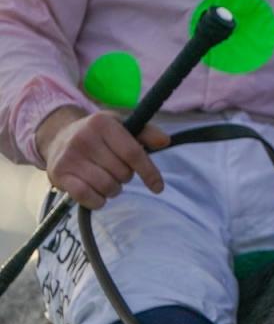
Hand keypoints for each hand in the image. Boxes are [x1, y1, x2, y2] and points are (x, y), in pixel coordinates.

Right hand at [36, 107, 170, 209]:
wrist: (58, 137)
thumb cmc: (99, 134)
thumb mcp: (121, 126)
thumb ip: (146, 133)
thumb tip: (165, 141)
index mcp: (102, 123)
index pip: (133, 153)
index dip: (149, 172)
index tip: (158, 187)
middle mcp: (83, 138)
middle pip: (122, 173)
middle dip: (126, 177)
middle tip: (116, 170)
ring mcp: (68, 157)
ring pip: (107, 187)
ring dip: (113, 189)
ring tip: (106, 179)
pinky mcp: (58, 174)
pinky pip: (86, 197)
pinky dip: (98, 201)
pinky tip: (97, 194)